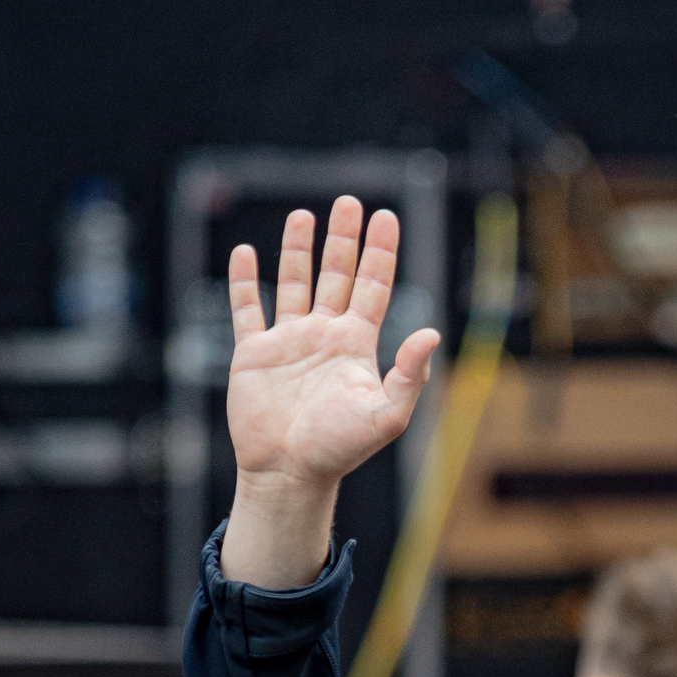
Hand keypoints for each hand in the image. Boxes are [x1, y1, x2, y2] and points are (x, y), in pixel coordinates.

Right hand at [220, 196, 440, 586]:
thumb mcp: (385, 416)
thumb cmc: (339, 450)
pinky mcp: (254, 355)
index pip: (373, 286)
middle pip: (336, 275)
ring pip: (293, 284)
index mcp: (356, 345)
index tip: (386, 217)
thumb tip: (432, 332)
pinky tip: (245, 254)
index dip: (380, 251)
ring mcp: (288, 342)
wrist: (289, 474)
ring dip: (298, 250)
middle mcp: (324, 336)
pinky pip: (247, 310)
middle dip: (343, 239)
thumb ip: (408, 375)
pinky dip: (244, 282)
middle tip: (349, 202)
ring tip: (303, 215)